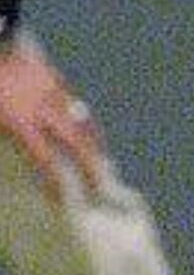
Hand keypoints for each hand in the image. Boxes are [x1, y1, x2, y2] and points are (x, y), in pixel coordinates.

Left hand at [0, 37, 102, 202]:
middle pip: (77, 141)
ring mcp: (49, 88)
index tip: (64, 201)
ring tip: (101, 159)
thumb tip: (11, 153)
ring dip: (92, 142)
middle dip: (92, 166)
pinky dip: (79, 115)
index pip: (45, 158)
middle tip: (101, 186)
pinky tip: (81, 123)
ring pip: (79, 119)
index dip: (56, 182)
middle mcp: (42, 106)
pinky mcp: (48, 73)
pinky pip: (70, 100)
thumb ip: (4, 130)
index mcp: (20, 120)